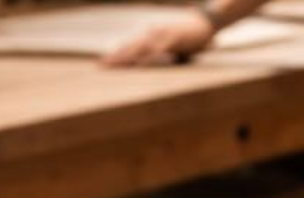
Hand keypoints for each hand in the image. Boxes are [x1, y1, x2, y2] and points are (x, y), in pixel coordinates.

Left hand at [100, 11, 216, 65]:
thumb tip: (147, 64)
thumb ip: (157, 54)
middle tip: (100, 67)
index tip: (102, 65)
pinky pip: (157, 50)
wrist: (203, 23)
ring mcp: (161, 36)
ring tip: (114, 66)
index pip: (129, 48)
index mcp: (149, 38)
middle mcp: (151, 35)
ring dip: (126, 57)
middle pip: (129, 47)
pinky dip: (147, 58)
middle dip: (115, 58)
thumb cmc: (187, 38)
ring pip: (139, 48)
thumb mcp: (169, 47)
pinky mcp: (172, 38)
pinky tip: (138, 65)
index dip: (115, 56)